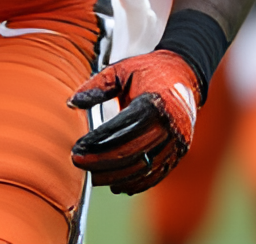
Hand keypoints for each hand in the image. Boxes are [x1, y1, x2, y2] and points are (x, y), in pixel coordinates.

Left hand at [68, 50, 198, 194]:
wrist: (185, 75)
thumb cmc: (147, 70)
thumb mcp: (121, 70)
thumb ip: (98, 85)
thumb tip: (71, 103)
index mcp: (154, 102)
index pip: (122, 127)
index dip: (98, 140)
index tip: (77, 147)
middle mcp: (169, 125)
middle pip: (132, 152)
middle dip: (102, 161)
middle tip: (78, 163)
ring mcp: (177, 142)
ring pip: (144, 168)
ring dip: (116, 176)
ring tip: (92, 177)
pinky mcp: (179, 153)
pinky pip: (157, 174)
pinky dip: (136, 183)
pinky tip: (116, 185)